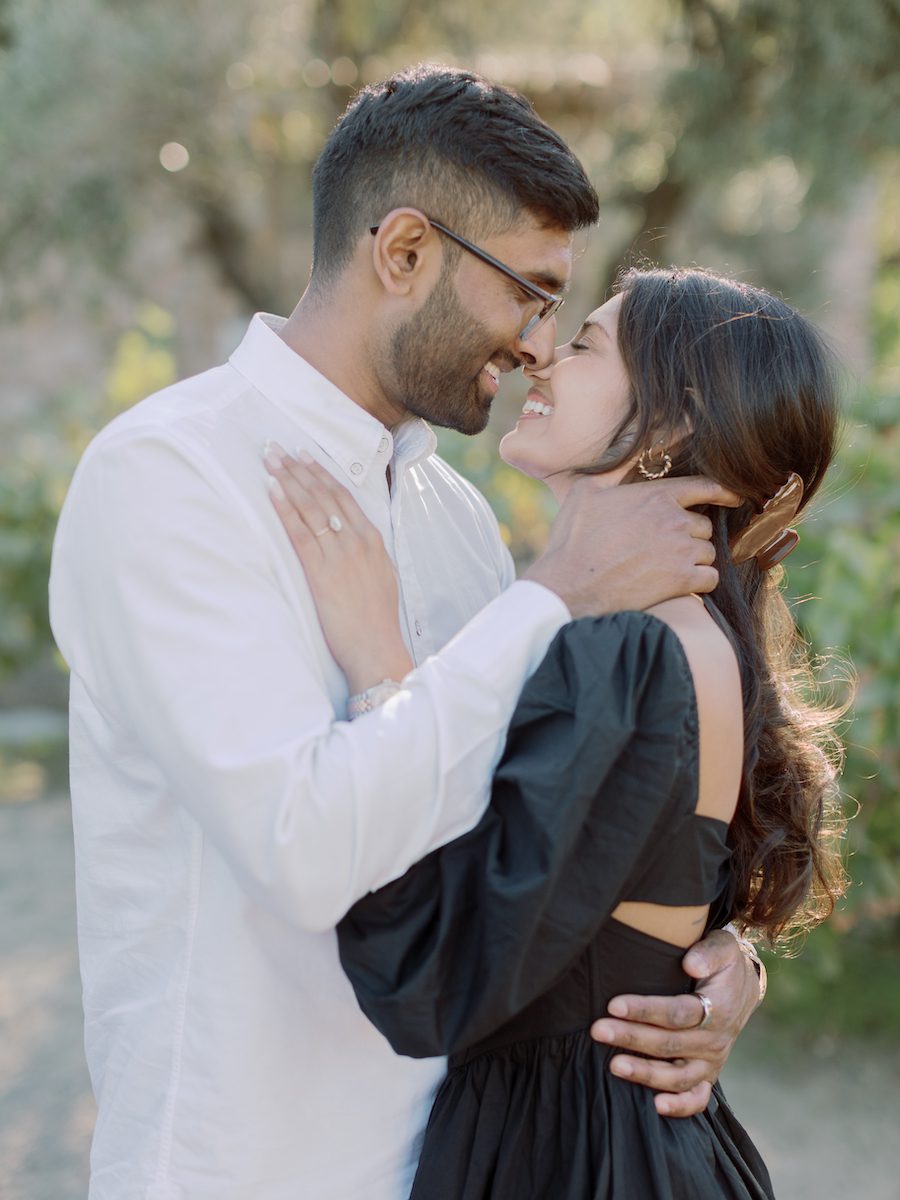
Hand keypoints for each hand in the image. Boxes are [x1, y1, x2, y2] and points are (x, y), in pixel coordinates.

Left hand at [264, 444, 412, 691]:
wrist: (376, 649)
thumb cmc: (376, 620)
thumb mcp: (381, 577)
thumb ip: (366, 553)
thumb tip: (350, 538)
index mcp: (373, 540)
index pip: (344, 497)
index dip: (321, 474)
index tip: (304, 456)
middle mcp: (357, 541)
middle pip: (324, 495)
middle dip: (298, 468)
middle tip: (277, 448)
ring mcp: (340, 555)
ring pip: (311, 508)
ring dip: (288, 480)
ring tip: (270, 460)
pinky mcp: (322, 573)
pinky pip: (300, 534)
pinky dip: (285, 509)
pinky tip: (272, 491)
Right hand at [524, 476, 740, 617]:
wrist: (569, 586)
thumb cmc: (573, 539)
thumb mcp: (587, 491)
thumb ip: (616, 469)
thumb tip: (632, 451)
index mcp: (656, 495)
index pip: (703, 486)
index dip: (723, 491)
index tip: (735, 497)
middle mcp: (674, 520)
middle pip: (703, 525)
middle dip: (689, 536)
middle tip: (664, 548)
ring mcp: (681, 551)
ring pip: (707, 552)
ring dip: (693, 560)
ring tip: (667, 568)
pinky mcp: (682, 580)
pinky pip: (709, 578)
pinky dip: (699, 582)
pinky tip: (681, 585)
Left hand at [589, 928, 760, 1117]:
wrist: (741, 986)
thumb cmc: (722, 962)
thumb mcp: (723, 946)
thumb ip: (708, 952)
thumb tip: (690, 964)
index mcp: (718, 1008)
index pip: (677, 1013)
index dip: (645, 1011)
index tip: (613, 1005)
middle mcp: (715, 1040)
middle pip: (670, 1044)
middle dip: (631, 1038)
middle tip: (598, 1031)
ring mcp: (711, 1061)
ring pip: (678, 1076)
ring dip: (645, 1073)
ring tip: (613, 1066)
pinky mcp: (707, 1075)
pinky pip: (697, 1099)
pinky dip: (680, 1107)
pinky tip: (655, 1106)